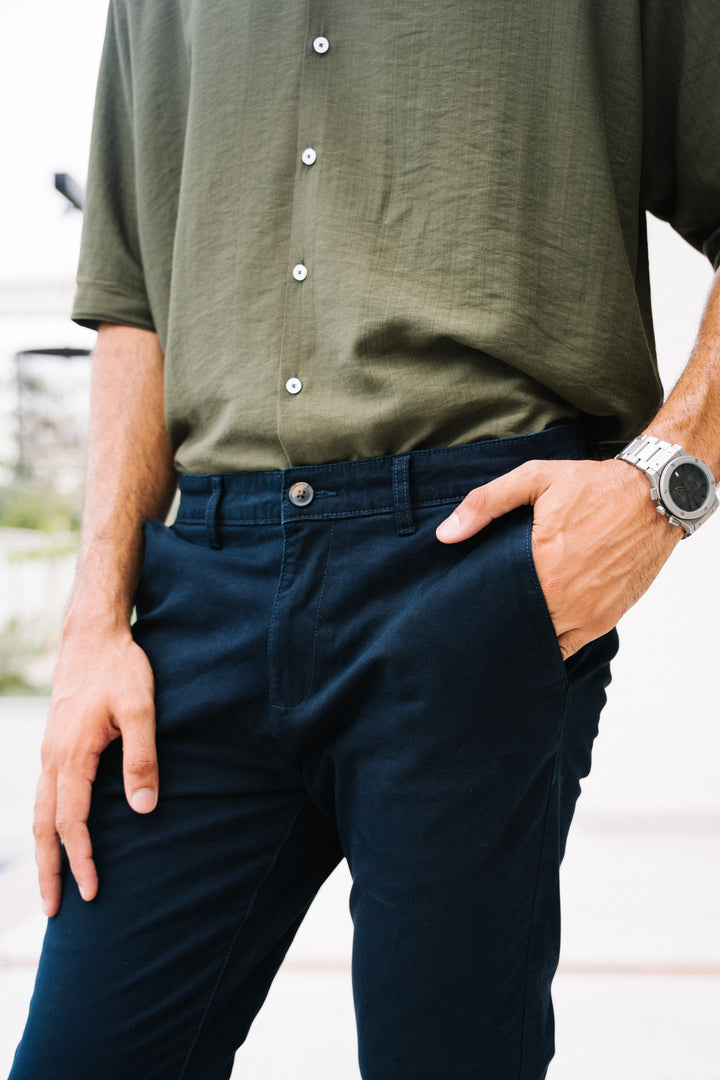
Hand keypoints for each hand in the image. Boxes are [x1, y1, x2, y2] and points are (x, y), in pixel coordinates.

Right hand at [34, 625, 157, 916]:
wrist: (93, 633)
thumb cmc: (121, 668)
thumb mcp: (140, 709)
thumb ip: (141, 759)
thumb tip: (144, 810)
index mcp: (71, 755)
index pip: (72, 823)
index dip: (82, 860)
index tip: (92, 892)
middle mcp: (52, 758)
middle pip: (43, 827)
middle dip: (50, 870)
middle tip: (54, 912)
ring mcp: (49, 750)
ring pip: (38, 811)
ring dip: (43, 851)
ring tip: (51, 884)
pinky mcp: (55, 742)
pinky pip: (43, 793)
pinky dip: (45, 823)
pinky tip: (56, 833)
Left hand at [436, 457, 681, 658]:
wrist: (657, 497)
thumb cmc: (595, 486)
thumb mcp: (536, 478)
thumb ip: (486, 503)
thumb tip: (446, 534)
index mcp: (541, 564)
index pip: (493, 601)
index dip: (475, 606)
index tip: (461, 604)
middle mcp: (563, 597)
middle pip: (514, 626)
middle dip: (495, 624)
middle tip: (475, 620)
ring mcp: (586, 613)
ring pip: (540, 642)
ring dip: (521, 637)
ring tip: (502, 627)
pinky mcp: (604, 620)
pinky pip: (569, 648)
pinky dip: (550, 645)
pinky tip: (534, 635)